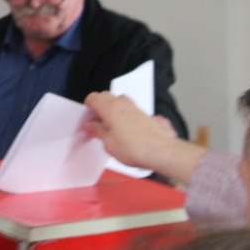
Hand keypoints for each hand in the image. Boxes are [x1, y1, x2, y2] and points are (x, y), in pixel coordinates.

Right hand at [84, 91, 207, 184]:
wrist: (161, 152)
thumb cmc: (134, 148)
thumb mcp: (108, 143)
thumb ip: (97, 130)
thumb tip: (90, 124)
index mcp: (110, 107)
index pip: (92, 98)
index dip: (87, 108)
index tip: (87, 120)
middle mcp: (123, 103)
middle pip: (105, 97)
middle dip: (99, 107)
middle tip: (97, 124)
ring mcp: (135, 107)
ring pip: (118, 102)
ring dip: (112, 110)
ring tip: (111, 127)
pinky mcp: (145, 114)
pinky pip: (129, 109)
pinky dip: (123, 115)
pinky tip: (125, 131)